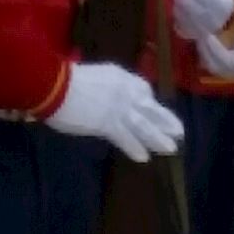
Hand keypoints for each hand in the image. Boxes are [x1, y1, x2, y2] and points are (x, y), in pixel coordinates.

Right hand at [46, 64, 184, 160]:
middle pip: (150, 107)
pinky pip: (126, 138)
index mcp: (119, 76)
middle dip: (165, 120)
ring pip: (144, 125)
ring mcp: (118, 108)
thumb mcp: (90, 76)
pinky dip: (135, 148)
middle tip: (179, 132)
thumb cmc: (63, 78)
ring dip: (158, 138)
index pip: (142, 88)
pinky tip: (144, 158)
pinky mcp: (108, 123)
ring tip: (171, 149)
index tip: (154, 108)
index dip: (149, 101)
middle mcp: (124, 91)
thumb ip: (101, 86)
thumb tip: (101, 97)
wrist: (53, 85)